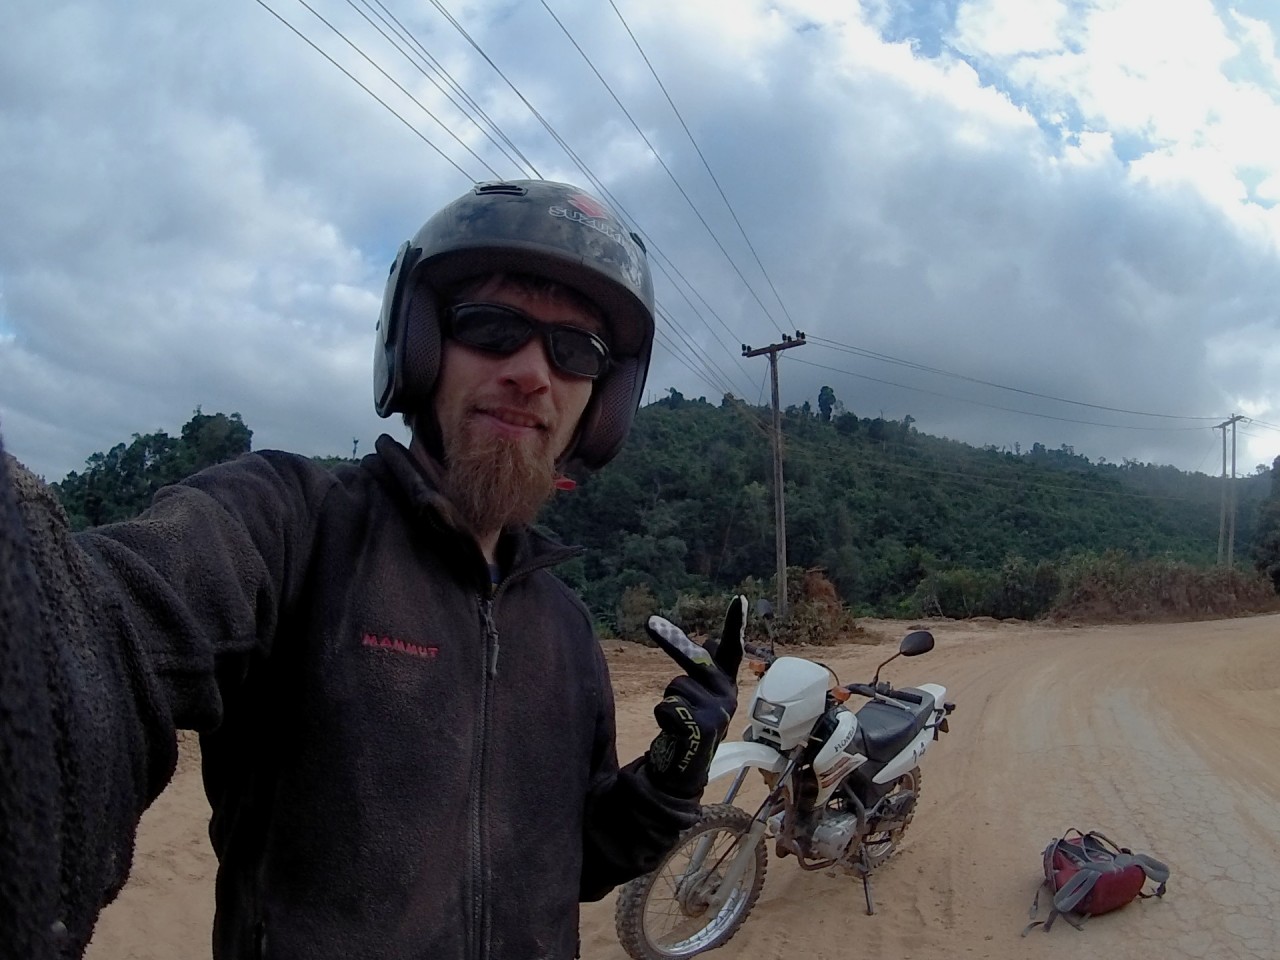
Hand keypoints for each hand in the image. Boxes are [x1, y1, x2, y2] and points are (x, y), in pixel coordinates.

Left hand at [644, 595, 746, 797]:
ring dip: (667, 702)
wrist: (683, 773)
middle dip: (671, 641)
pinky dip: (662, 717)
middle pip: (694, 659)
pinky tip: (674, 734)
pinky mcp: (703, 725)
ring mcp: (718, 711)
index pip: (733, 650)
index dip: (735, 624)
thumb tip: (709, 640)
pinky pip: (666, 705)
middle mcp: (728, 696)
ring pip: (674, 685)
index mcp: (726, 686)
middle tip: (649, 622)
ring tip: (677, 724)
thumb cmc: (688, 731)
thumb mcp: (699, 698)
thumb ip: (705, 671)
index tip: (740, 598)